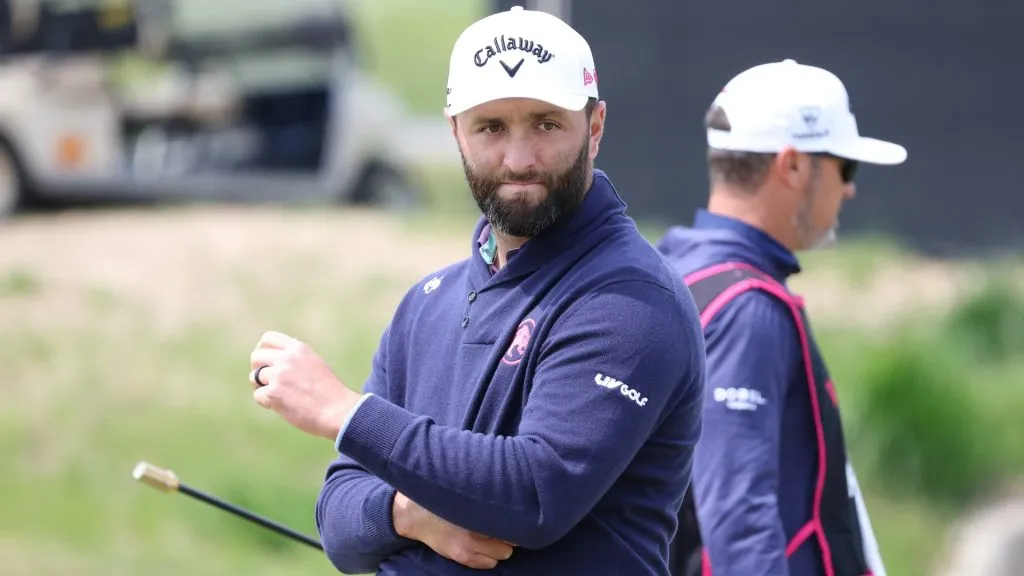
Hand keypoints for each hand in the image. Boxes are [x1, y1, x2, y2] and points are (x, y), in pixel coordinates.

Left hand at [249, 330, 359, 439]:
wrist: (338, 410)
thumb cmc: (330, 392)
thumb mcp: (315, 365)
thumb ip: (295, 359)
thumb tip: (274, 362)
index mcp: (298, 349)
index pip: (268, 338)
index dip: (262, 349)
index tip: (265, 362)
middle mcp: (287, 358)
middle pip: (256, 357)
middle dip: (257, 369)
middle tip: (266, 381)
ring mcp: (279, 375)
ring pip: (254, 377)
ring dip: (262, 387)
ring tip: (279, 396)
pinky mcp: (274, 393)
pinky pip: (259, 396)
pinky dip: (267, 403)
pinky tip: (282, 407)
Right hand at [392, 492, 514, 568]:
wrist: (415, 515)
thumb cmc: (443, 499)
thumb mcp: (465, 493)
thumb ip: (485, 496)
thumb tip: (509, 498)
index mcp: (478, 511)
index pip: (510, 522)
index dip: (515, 520)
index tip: (515, 516)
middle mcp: (475, 531)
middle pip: (511, 541)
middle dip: (509, 534)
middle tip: (503, 526)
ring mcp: (469, 547)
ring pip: (503, 555)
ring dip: (500, 547)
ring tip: (493, 537)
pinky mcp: (462, 557)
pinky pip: (489, 564)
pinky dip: (489, 557)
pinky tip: (483, 547)